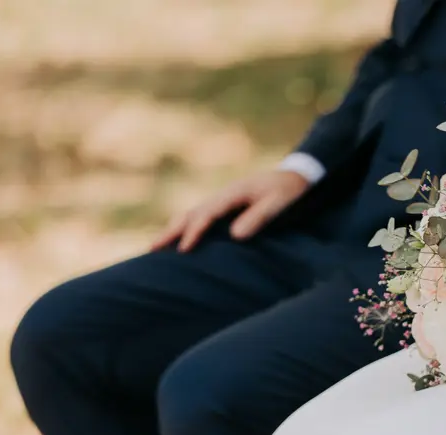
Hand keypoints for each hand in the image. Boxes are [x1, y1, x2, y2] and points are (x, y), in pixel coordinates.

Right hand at [153, 170, 310, 251]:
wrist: (294, 175)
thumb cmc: (287, 191)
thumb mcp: (277, 203)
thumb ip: (258, 217)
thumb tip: (234, 236)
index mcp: (233, 193)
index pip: (207, 214)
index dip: (194, 232)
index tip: (183, 249)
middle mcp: (222, 195)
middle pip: (191, 213)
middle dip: (171, 231)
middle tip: (152, 249)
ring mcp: (222, 200)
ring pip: (191, 215)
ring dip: (173, 230)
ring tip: (155, 247)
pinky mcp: (226, 207)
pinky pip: (200, 217)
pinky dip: (186, 227)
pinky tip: (178, 240)